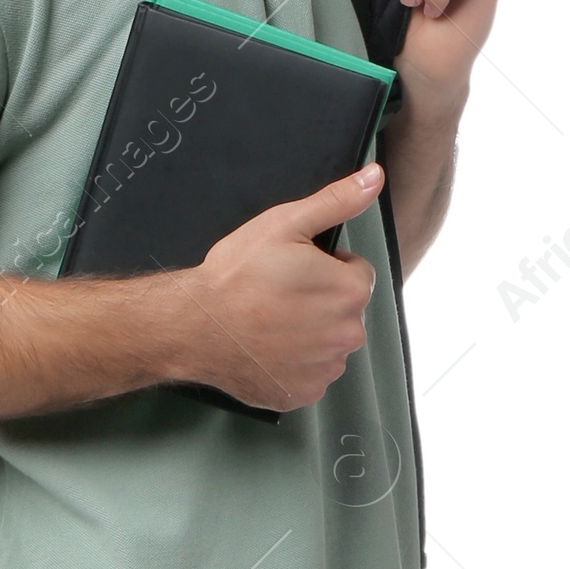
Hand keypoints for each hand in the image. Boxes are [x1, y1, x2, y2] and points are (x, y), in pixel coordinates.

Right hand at [173, 164, 383, 412]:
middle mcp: (348, 335)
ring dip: (309, 333)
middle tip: (278, 294)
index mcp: (350, 292)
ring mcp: (326, 369)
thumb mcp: (285, 224)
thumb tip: (375, 176)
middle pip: (345, 311)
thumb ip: (337, 201)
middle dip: (321, 301)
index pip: (356, 273)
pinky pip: (310, 373)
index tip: (294, 270)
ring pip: (328, 343)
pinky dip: (294, 363)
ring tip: (269, 321)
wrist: (194, 326)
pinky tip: (267, 347)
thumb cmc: (236, 275)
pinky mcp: (303, 392)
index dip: (326, 267)